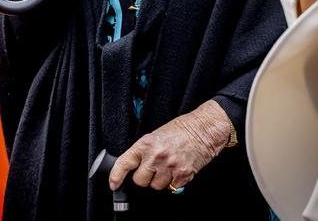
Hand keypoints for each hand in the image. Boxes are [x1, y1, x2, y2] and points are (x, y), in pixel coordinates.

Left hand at [108, 100, 232, 192]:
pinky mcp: (182, 176)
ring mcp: (169, 167)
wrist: (203, 129)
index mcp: (146, 143)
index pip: (125, 162)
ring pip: (156, 186)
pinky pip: (171, 188)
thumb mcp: (156, 135)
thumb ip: (145, 151)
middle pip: (140, 180)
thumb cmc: (181, 130)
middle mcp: (156, 156)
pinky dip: (173, 183)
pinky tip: (177, 170)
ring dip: (160, 180)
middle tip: (153, 168)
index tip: (114, 184)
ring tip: (168, 166)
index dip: (116, 176)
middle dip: (145, 177)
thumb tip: (135, 166)